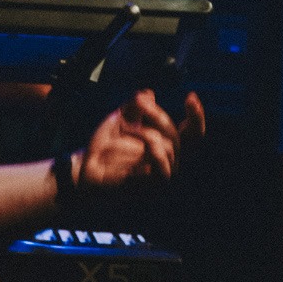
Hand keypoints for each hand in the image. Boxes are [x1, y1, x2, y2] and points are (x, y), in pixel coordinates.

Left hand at [78, 90, 204, 190]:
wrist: (86, 167)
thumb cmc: (105, 146)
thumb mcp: (120, 118)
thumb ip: (135, 106)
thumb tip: (149, 93)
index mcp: (166, 146)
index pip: (193, 135)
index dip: (197, 117)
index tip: (190, 96)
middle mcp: (168, 162)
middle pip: (175, 136)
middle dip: (157, 114)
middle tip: (138, 102)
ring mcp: (161, 177)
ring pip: (164, 147)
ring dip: (141, 132)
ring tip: (123, 129)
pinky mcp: (151, 188)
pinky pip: (159, 169)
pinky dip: (144, 154)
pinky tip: (130, 145)